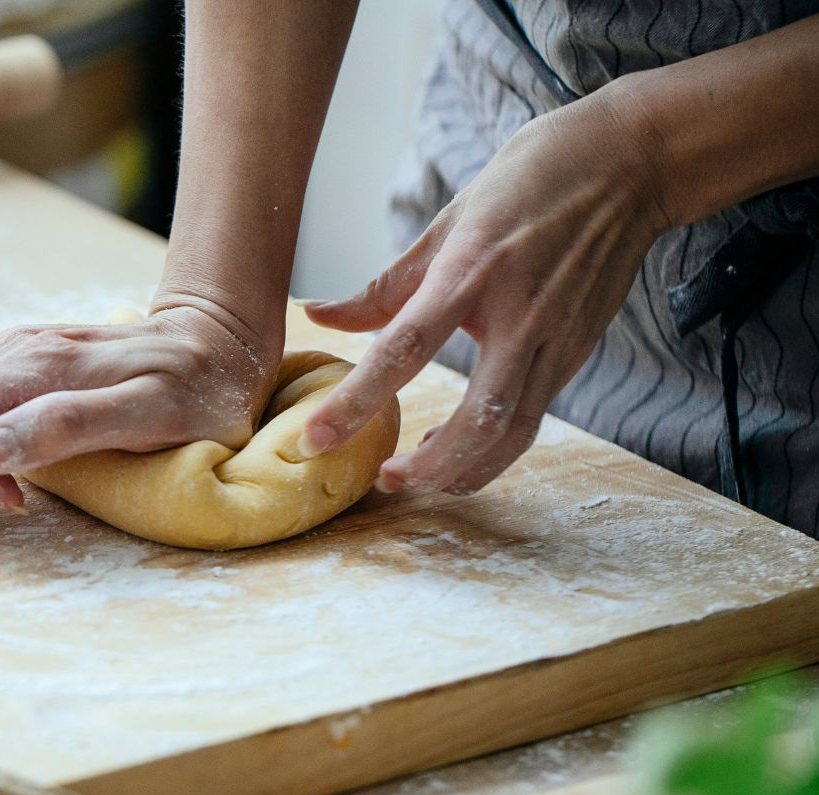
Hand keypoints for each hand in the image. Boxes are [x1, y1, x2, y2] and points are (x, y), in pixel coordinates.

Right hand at [0, 305, 278, 515]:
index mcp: (33, 365)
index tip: (18, 501)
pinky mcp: (12, 355)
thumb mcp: (151, 416)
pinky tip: (0, 446)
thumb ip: (65, 427)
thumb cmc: (197, 391)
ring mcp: (6, 347)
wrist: (219, 341)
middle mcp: (8, 348)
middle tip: (5, 496)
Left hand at [298, 85, 672, 495]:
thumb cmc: (531, 180)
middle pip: (476, 420)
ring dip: (461, 471)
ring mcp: (555, 339)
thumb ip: (385, 285)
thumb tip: (319, 315)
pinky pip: (530, 418)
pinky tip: (456, 448)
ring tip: (414, 475)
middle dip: (427, 467)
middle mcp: (518, 314)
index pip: (402, 349)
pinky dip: (490, 448)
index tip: (314, 439)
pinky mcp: (575, 353)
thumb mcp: (449, 221)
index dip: (354, 401)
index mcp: (472, 270)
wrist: (631, 164)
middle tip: (382, 479)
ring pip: (512, 434)